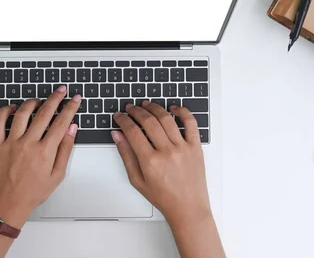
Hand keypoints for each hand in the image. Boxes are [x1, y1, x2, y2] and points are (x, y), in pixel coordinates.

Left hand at [0, 85, 78, 227]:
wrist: (8, 203)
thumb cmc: (33, 192)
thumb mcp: (57, 175)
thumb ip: (65, 149)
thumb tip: (71, 128)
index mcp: (45, 151)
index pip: (61, 122)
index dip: (70, 108)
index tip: (74, 99)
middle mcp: (28, 144)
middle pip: (44, 113)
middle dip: (55, 98)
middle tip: (61, 90)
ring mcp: (11, 143)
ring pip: (22, 113)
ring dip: (32, 102)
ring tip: (38, 100)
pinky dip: (5, 111)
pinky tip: (12, 108)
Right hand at [112, 101, 211, 224]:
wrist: (188, 207)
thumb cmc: (163, 196)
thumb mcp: (137, 180)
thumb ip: (126, 155)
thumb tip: (117, 135)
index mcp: (150, 161)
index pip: (132, 132)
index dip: (123, 120)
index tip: (119, 116)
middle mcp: (167, 152)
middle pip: (149, 121)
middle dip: (136, 111)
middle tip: (130, 108)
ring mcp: (183, 148)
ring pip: (167, 118)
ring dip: (154, 108)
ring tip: (146, 105)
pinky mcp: (196, 147)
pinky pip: (191, 124)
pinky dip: (182, 112)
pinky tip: (173, 108)